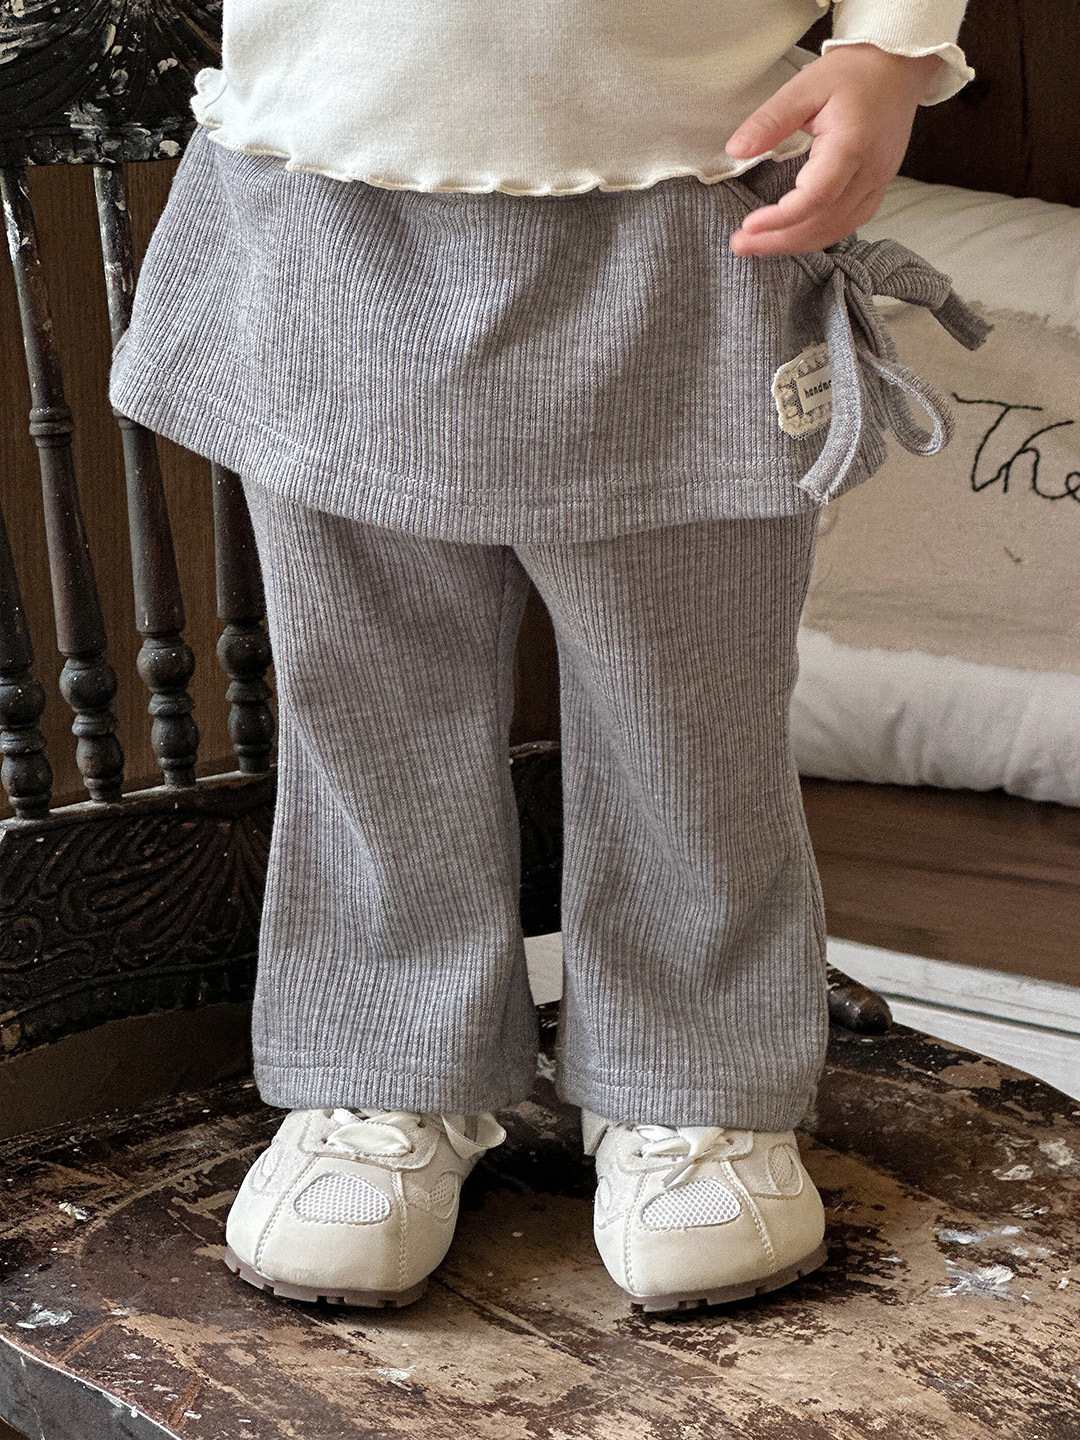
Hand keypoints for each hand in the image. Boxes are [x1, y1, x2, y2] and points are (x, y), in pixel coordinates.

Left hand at [725, 44, 943, 257]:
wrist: (898, 67)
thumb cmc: (854, 72)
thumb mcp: (805, 87)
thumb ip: (771, 120)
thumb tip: (736, 149)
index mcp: (851, 145)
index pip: (816, 196)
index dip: (782, 218)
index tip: (748, 226)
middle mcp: (869, 171)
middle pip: (824, 222)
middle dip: (779, 240)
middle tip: (740, 244)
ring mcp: (878, 183)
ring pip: (836, 229)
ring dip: (795, 243)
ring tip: (758, 246)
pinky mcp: (878, 187)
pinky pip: (849, 223)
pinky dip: (817, 235)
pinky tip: (791, 236)